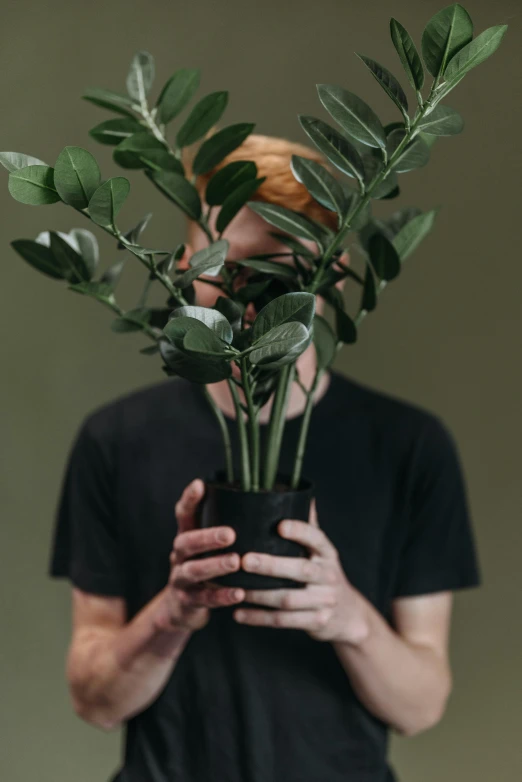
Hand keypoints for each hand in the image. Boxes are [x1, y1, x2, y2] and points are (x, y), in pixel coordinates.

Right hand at [157, 479, 245, 631]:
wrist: (180, 608)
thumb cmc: (205, 567)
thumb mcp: (207, 547)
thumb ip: (223, 528)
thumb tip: (261, 503)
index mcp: (186, 537)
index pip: (183, 514)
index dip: (189, 500)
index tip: (200, 484)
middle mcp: (179, 556)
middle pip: (186, 542)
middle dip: (207, 537)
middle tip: (230, 534)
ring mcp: (181, 579)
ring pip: (193, 571)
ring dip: (215, 566)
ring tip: (236, 562)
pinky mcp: (188, 602)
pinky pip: (205, 599)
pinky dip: (222, 596)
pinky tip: (239, 594)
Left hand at [233, 500, 368, 643]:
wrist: (347, 615)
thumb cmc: (324, 574)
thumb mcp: (322, 552)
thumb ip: (310, 527)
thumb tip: (304, 495)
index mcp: (327, 553)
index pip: (316, 538)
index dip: (300, 531)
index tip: (279, 525)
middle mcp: (328, 575)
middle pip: (300, 570)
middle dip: (271, 566)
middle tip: (244, 560)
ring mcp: (324, 601)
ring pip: (288, 598)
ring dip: (259, 595)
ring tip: (235, 589)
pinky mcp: (316, 622)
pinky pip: (283, 621)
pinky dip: (259, 618)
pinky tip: (238, 614)